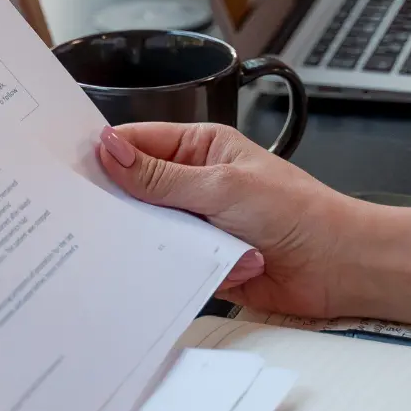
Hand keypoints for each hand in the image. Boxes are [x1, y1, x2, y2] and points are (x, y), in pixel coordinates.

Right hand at [97, 123, 362, 318]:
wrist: (338, 267)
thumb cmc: (297, 213)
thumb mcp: (221, 185)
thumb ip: (160, 175)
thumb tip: (111, 150)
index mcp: (200, 148)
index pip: (138, 142)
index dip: (105, 153)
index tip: (72, 167)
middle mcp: (194, 183)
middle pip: (135, 187)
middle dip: (117, 199)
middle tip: (82, 209)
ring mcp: (195, 222)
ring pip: (146, 226)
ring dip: (142, 235)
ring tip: (114, 240)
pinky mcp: (199, 259)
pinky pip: (163, 260)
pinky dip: (158, 265)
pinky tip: (144, 268)